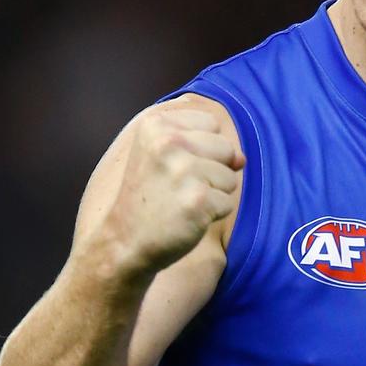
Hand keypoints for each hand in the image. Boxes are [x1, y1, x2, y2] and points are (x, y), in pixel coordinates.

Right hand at [104, 106, 244, 275]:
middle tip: (177, 188)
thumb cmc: (149, 196)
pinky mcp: (197, 200)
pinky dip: (212, 215)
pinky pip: (228, 202)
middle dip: (212, 171)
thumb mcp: (159, 154)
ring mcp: (183, 171)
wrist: (123, 242)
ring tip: (180, 202)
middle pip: (226, 147)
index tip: (172, 166)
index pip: (211, 123)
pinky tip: (185, 218)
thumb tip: (241, 158)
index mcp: (155, 124)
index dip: (201, 149)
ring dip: (213, 194)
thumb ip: (202, 142)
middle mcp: (168, 142)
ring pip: (230, 176)